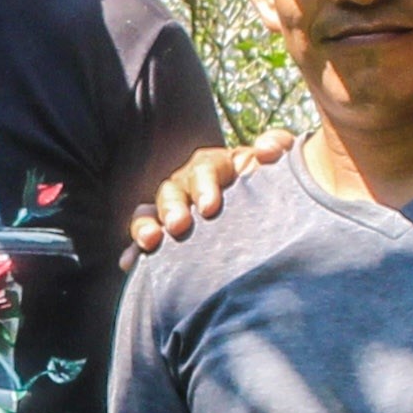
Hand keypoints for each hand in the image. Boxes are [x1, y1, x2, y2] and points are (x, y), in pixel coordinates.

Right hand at [130, 129, 295, 257]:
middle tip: (178, 225)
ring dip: (146, 225)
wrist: (275, 227)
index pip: (204, 169)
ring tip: (150, 242)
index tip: (210, 207)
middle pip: (172, 190)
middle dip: (172, 207)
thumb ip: (279, 149)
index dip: (204, 185)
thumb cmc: (276, 192)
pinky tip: (130, 263)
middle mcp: (189, 188)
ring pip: (150, 213)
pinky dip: (134, 251)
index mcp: (217, 168)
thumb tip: (265, 149)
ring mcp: (175, 213)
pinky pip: (143, 242)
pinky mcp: (166, 240)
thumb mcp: (282, 168)